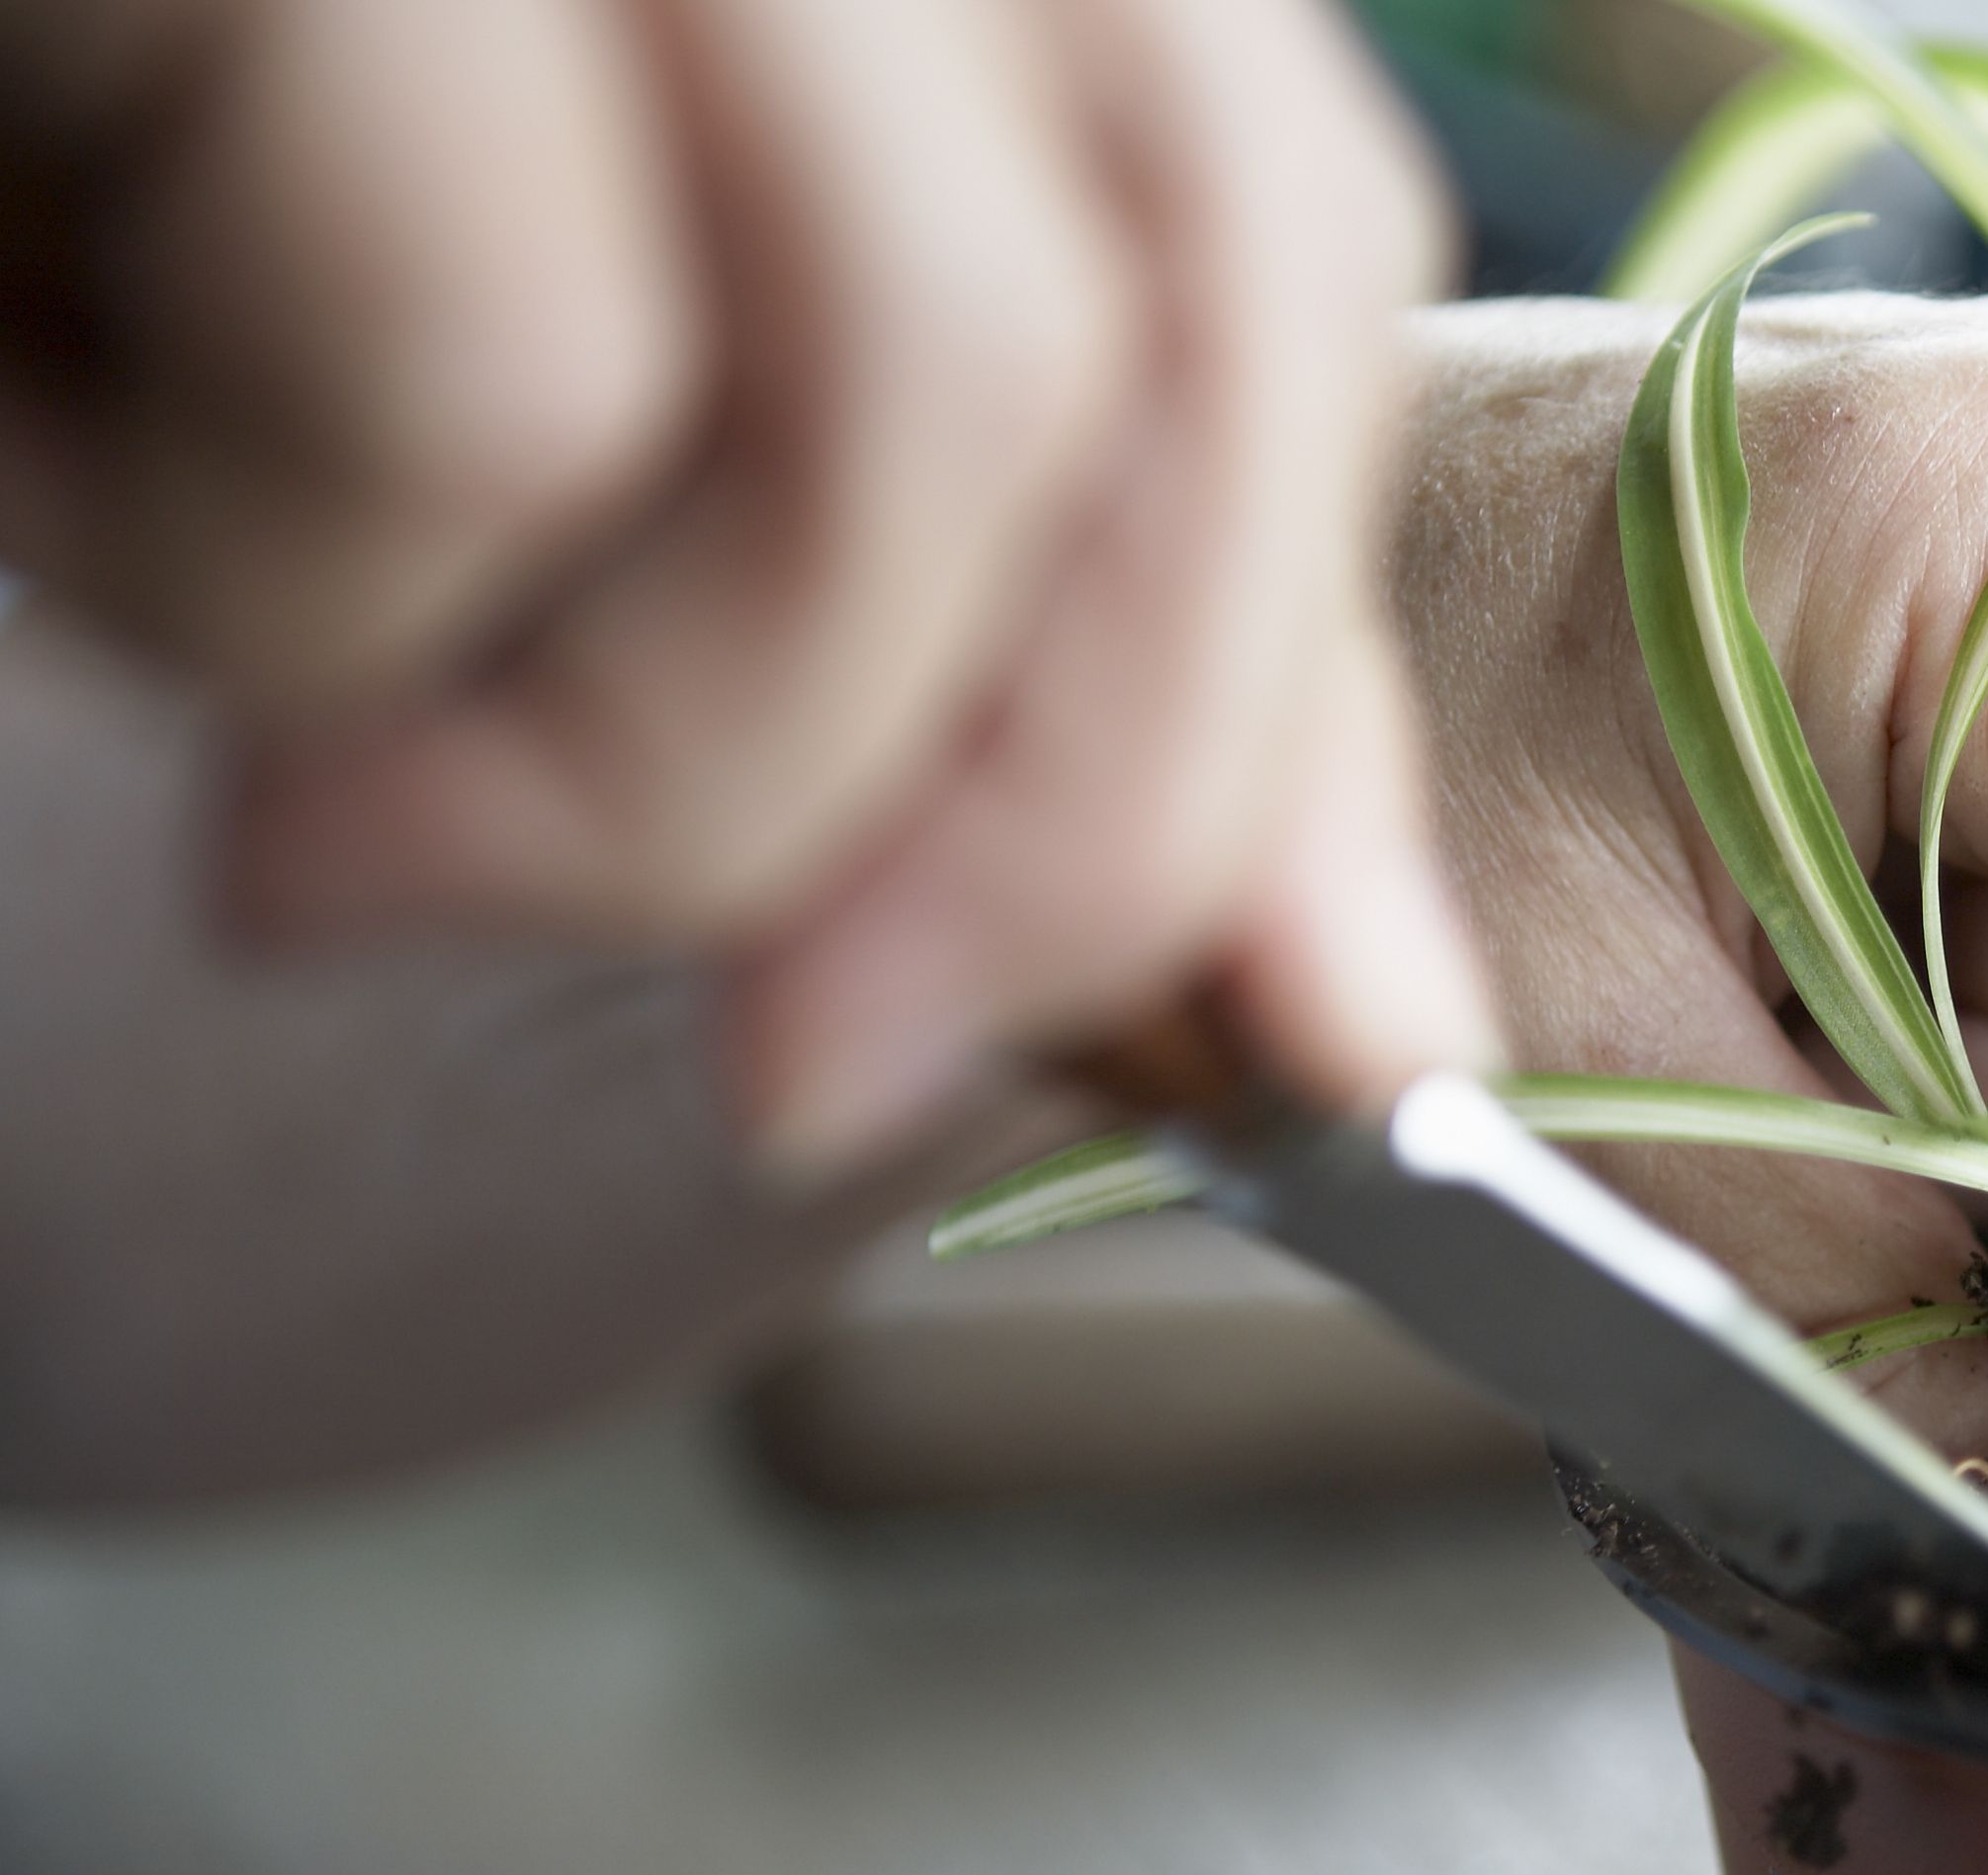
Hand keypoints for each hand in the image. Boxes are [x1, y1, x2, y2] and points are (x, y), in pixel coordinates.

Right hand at [0, 0, 1485, 1177]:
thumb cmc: (70, 178)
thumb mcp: (567, 388)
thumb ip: (997, 633)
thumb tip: (1348, 1006)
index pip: (1273, 227)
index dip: (1294, 674)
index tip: (1310, 1057)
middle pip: (1205, 277)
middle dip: (1056, 788)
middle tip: (805, 1072)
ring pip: (913, 376)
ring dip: (631, 739)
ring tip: (321, 783)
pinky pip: (485, 361)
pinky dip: (290, 566)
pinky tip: (75, 473)